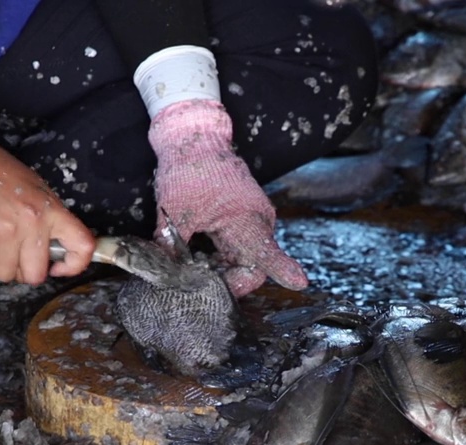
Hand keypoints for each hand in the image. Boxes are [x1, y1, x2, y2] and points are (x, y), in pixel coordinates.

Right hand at [0, 142, 94, 283]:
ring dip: (0, 266)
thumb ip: (49, 219)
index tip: (59, 267)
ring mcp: (5, 232)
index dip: (75, 265)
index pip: (82, 246)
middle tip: (17, 257)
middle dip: (25, 271)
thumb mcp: (37, 189)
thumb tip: (54, 249)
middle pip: (36, 275)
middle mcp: (32, 224)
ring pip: (7, 274)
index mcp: (51, 211)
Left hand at [148, 100, 307, 296]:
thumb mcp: (174, 211)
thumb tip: (167, 274)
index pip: (267, 254)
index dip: (281, 271)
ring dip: (222, 270)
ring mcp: (253, 220)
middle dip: (229, 281)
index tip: (299, 283)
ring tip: (195, 265)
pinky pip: (238, 249)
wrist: (195, 138)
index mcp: (246, 218)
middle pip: (253, 267)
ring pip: (244, 260)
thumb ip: (173, 247)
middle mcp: (257, 222)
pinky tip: (199, 254)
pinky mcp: (244, 219)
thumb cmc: (189, 170)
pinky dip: (220, 258)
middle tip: (200, 285)